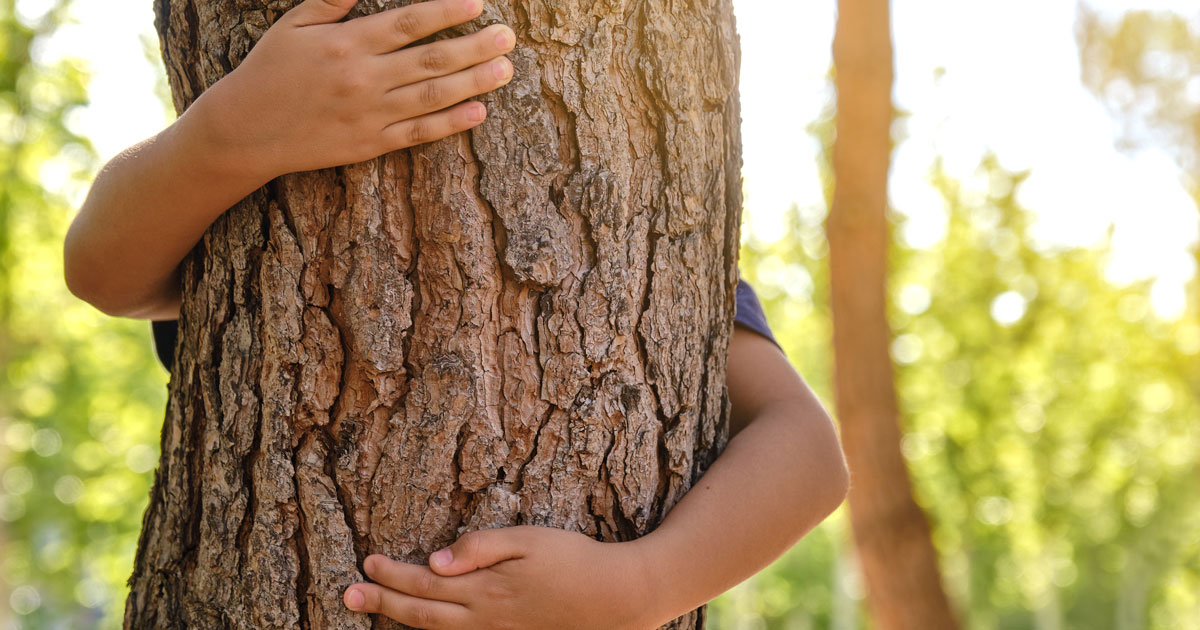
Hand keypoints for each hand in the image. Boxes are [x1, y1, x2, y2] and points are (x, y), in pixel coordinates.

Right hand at [195, 0, 514, 180]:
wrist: (245, 130)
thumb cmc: (270, 70)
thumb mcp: (295, 24)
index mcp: (348, 42)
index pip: (409, 22)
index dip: (447, 11)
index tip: (478, 4)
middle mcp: (364, 78)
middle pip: (432, 59)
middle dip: (475, 47)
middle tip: (508, 38)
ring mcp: (370, 114)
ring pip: (433, 95)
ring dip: (474, 82)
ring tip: (506, 70)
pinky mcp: (370, 144)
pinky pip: (418, 133)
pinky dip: (451, 123)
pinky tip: (478, 111)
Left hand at [342, 525, 657, 628]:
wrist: (617, 598)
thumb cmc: (575, 561)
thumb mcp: (528, 540)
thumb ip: (480, 547)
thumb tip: (434, 559)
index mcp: (485, 588)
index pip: (425, 582)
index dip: (392, 575)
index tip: (366, 564)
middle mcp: (484, 619)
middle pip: (421, 613)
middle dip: (382, 603)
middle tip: (348, 596)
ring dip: (401, 621)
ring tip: (374, 611)